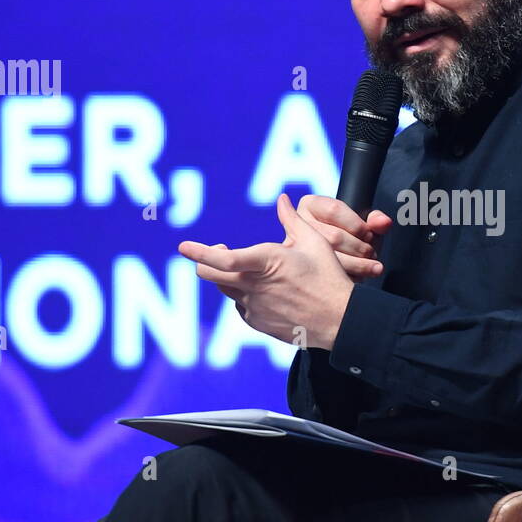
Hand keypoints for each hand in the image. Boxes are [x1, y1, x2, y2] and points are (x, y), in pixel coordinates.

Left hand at [178, 193, 354, 349]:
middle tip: (219, 249)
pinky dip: (245, 294)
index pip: (223, 258)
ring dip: (229, 276)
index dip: (200, 251)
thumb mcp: (315, 242)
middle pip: (209, 274)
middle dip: (204, 260)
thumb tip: (282, 199)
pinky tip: (267, 290)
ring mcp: (253, 307)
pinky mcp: (257, 322)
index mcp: (266, 262)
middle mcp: (253, 286)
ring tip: (251, 269)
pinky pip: (240, 304)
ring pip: (225, 288)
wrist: (338, 320)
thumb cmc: (329, 278)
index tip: (183, 246)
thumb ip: (292, 220)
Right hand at [292, 194, 393, 282]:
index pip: (334, 210)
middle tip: (370, 252)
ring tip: (370, 265)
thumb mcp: (362, 224)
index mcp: (311, 204)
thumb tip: (384, 223)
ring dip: (358, 264)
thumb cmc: (348, 236)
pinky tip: (358, 276)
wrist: (336, 255)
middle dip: (359, 247)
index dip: (357, 225)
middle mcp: (299, 224)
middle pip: (334, 236)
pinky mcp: (302, 269)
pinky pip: (328, 276)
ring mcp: (297, 247)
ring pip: (330, 257)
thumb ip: (375, 220)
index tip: (369, 235)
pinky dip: (350, 277)